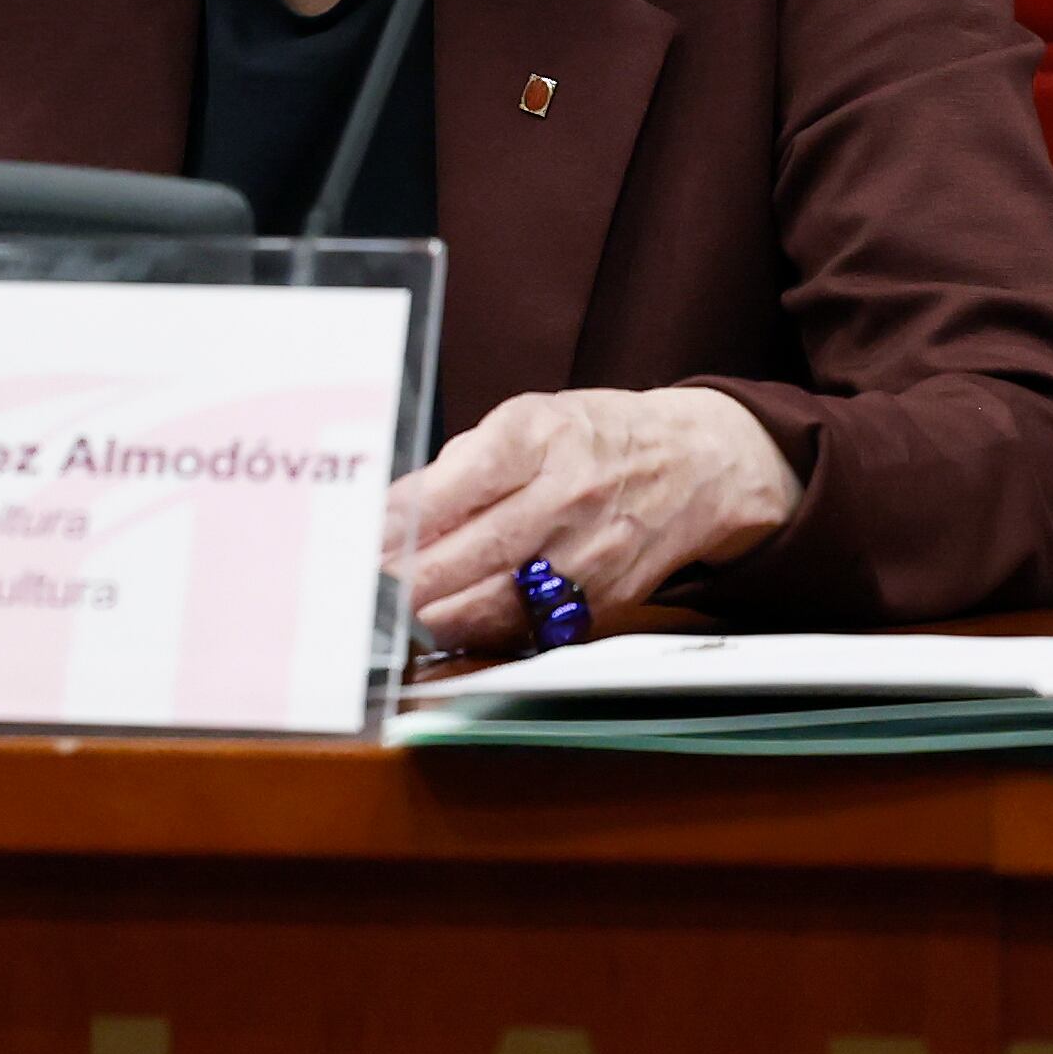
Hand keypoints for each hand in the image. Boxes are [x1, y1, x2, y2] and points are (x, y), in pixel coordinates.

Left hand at [384, 387, 800, 651]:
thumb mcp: (525, 420)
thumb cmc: (592, 437)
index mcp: (541, 437)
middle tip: (358, 591)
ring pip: (502, 599)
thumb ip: (459, 464)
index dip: (405, 517)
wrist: (694, 467)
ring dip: (436, 615)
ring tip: (387, 618)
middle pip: (478, 549)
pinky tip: (441, 630)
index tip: (360, 538)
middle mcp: (569, 496)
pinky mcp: (604, 600)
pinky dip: (481, 633)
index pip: (463, 480)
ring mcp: (591, 554)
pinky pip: (532, 626)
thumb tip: (391, 511)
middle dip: (410, 578)